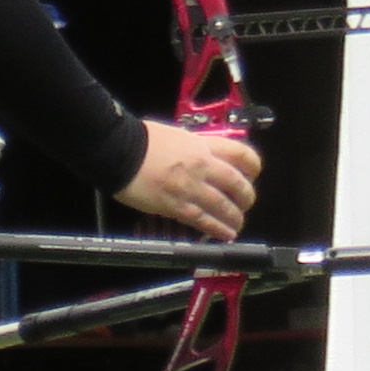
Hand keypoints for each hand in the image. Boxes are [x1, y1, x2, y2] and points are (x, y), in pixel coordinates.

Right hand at [119, 120, 260, 239]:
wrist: (117, 151)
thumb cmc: (140, 139)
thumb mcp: (175, 136)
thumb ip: (192, 148)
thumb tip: (200, 157)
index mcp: (202, 146)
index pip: (241, 154)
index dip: (252, 166)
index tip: (252, 174)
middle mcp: (203, 167)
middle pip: (238, 184)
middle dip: (246, 196)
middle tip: (245, 202)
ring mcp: (191, 188)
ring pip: (224, 206)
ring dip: (235, 217)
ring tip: (236, 223)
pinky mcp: (176, 206)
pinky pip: (204, 221)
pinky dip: (217, 229)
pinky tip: (225, 234)